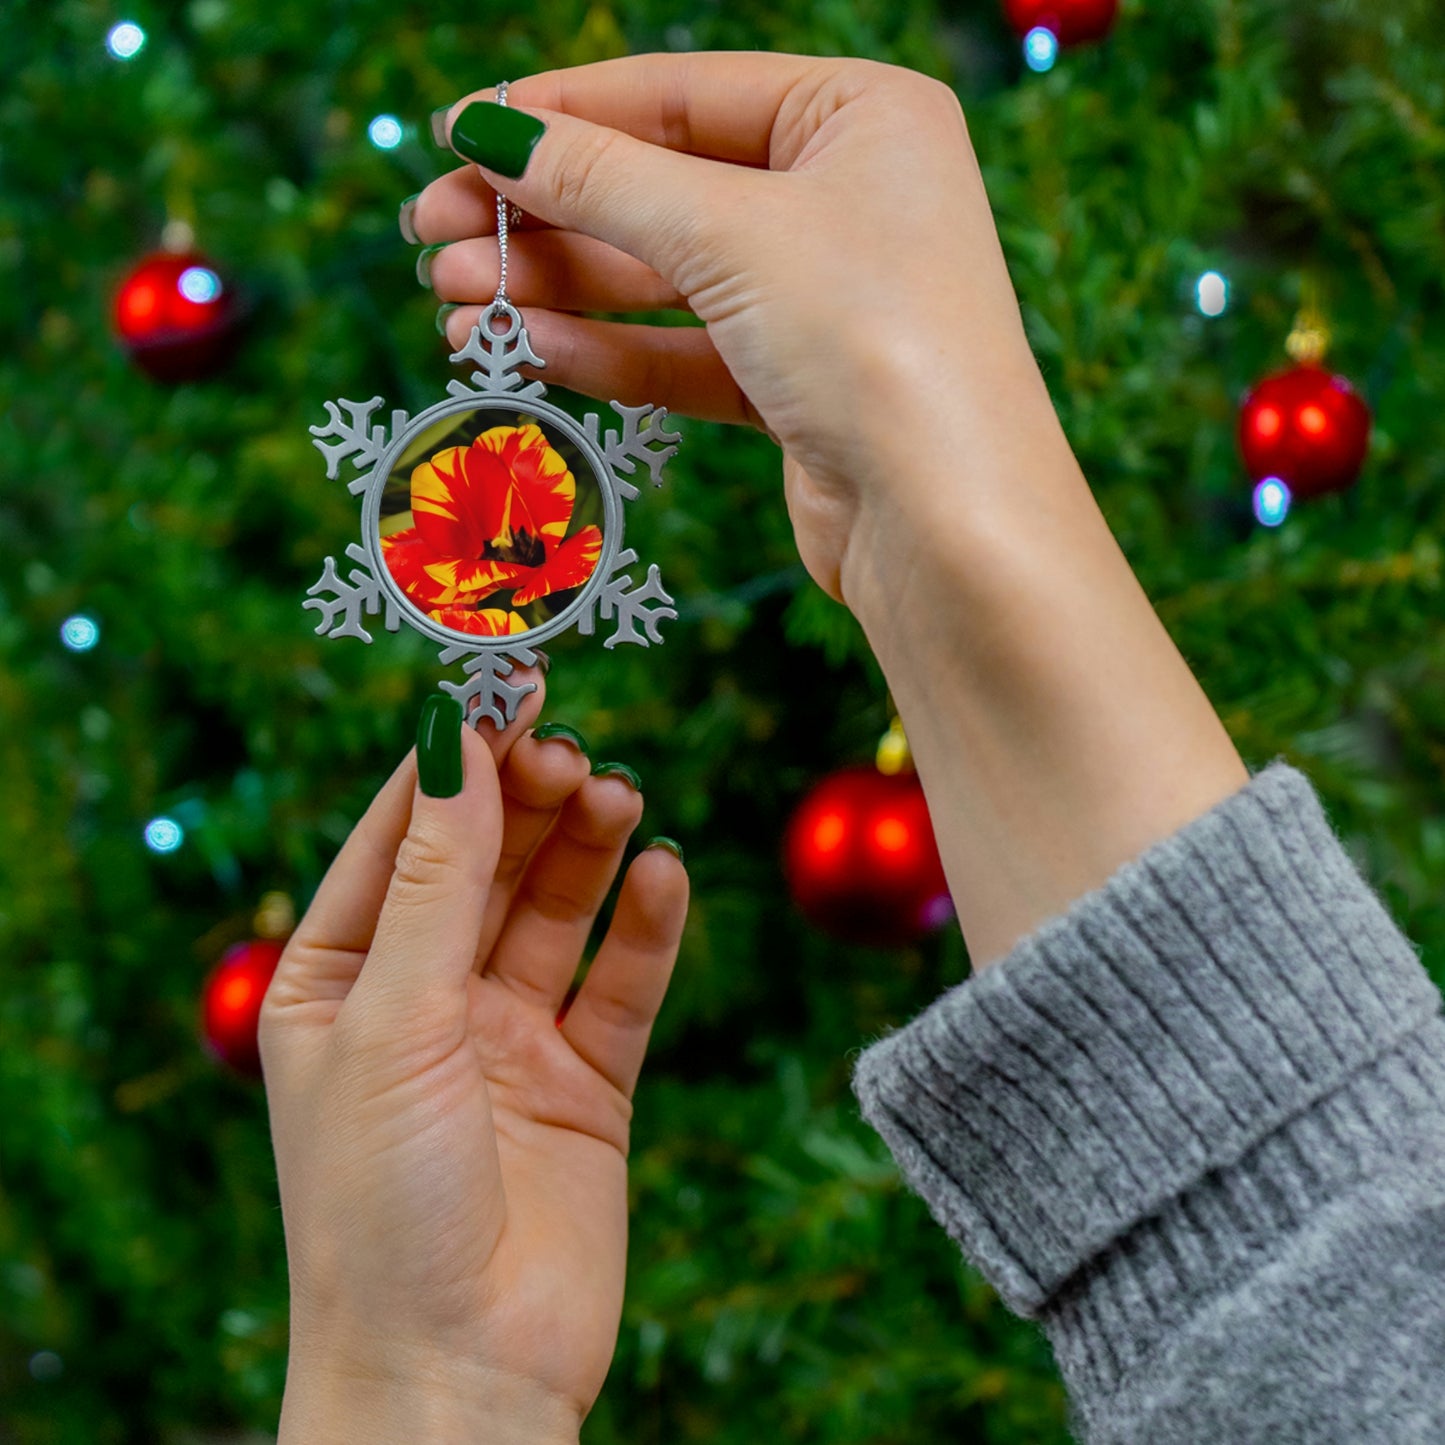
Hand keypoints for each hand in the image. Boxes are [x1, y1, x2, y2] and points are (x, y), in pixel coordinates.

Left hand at [260, 679, 687, 1441]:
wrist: (458, 1376)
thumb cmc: (380, 1205)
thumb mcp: (394, 1018)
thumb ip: (438, 877)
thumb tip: (455, 736)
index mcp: (339, 979)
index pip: (400, 836)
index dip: (453, 758)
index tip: (506, 683)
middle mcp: (424, 999)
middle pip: (487, 862)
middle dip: (527, 800)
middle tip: (572, 750)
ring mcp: (508, 1039)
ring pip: (557, 910)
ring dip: (589, 848)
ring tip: (619, 798)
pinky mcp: (586, 1082)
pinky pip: (621, 983)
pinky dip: (646, 928)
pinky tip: (665, 875)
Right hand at [411, 53, 1065, 607]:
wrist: (947, 525)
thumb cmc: (872, 341)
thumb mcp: (728, 233)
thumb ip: (602, 179)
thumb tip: (489, 130)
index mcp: (859, 116)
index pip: (679, 93)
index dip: (560, 113)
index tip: (455, 133)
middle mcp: (846, 198)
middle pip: (661, 188)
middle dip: (543, 215)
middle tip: (431, 236)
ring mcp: (822, 297)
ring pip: (664, 279)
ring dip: (558, 289)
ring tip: (453, 303)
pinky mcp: (798, 387)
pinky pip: (685, 353)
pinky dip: (609, 352)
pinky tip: (527, 351)